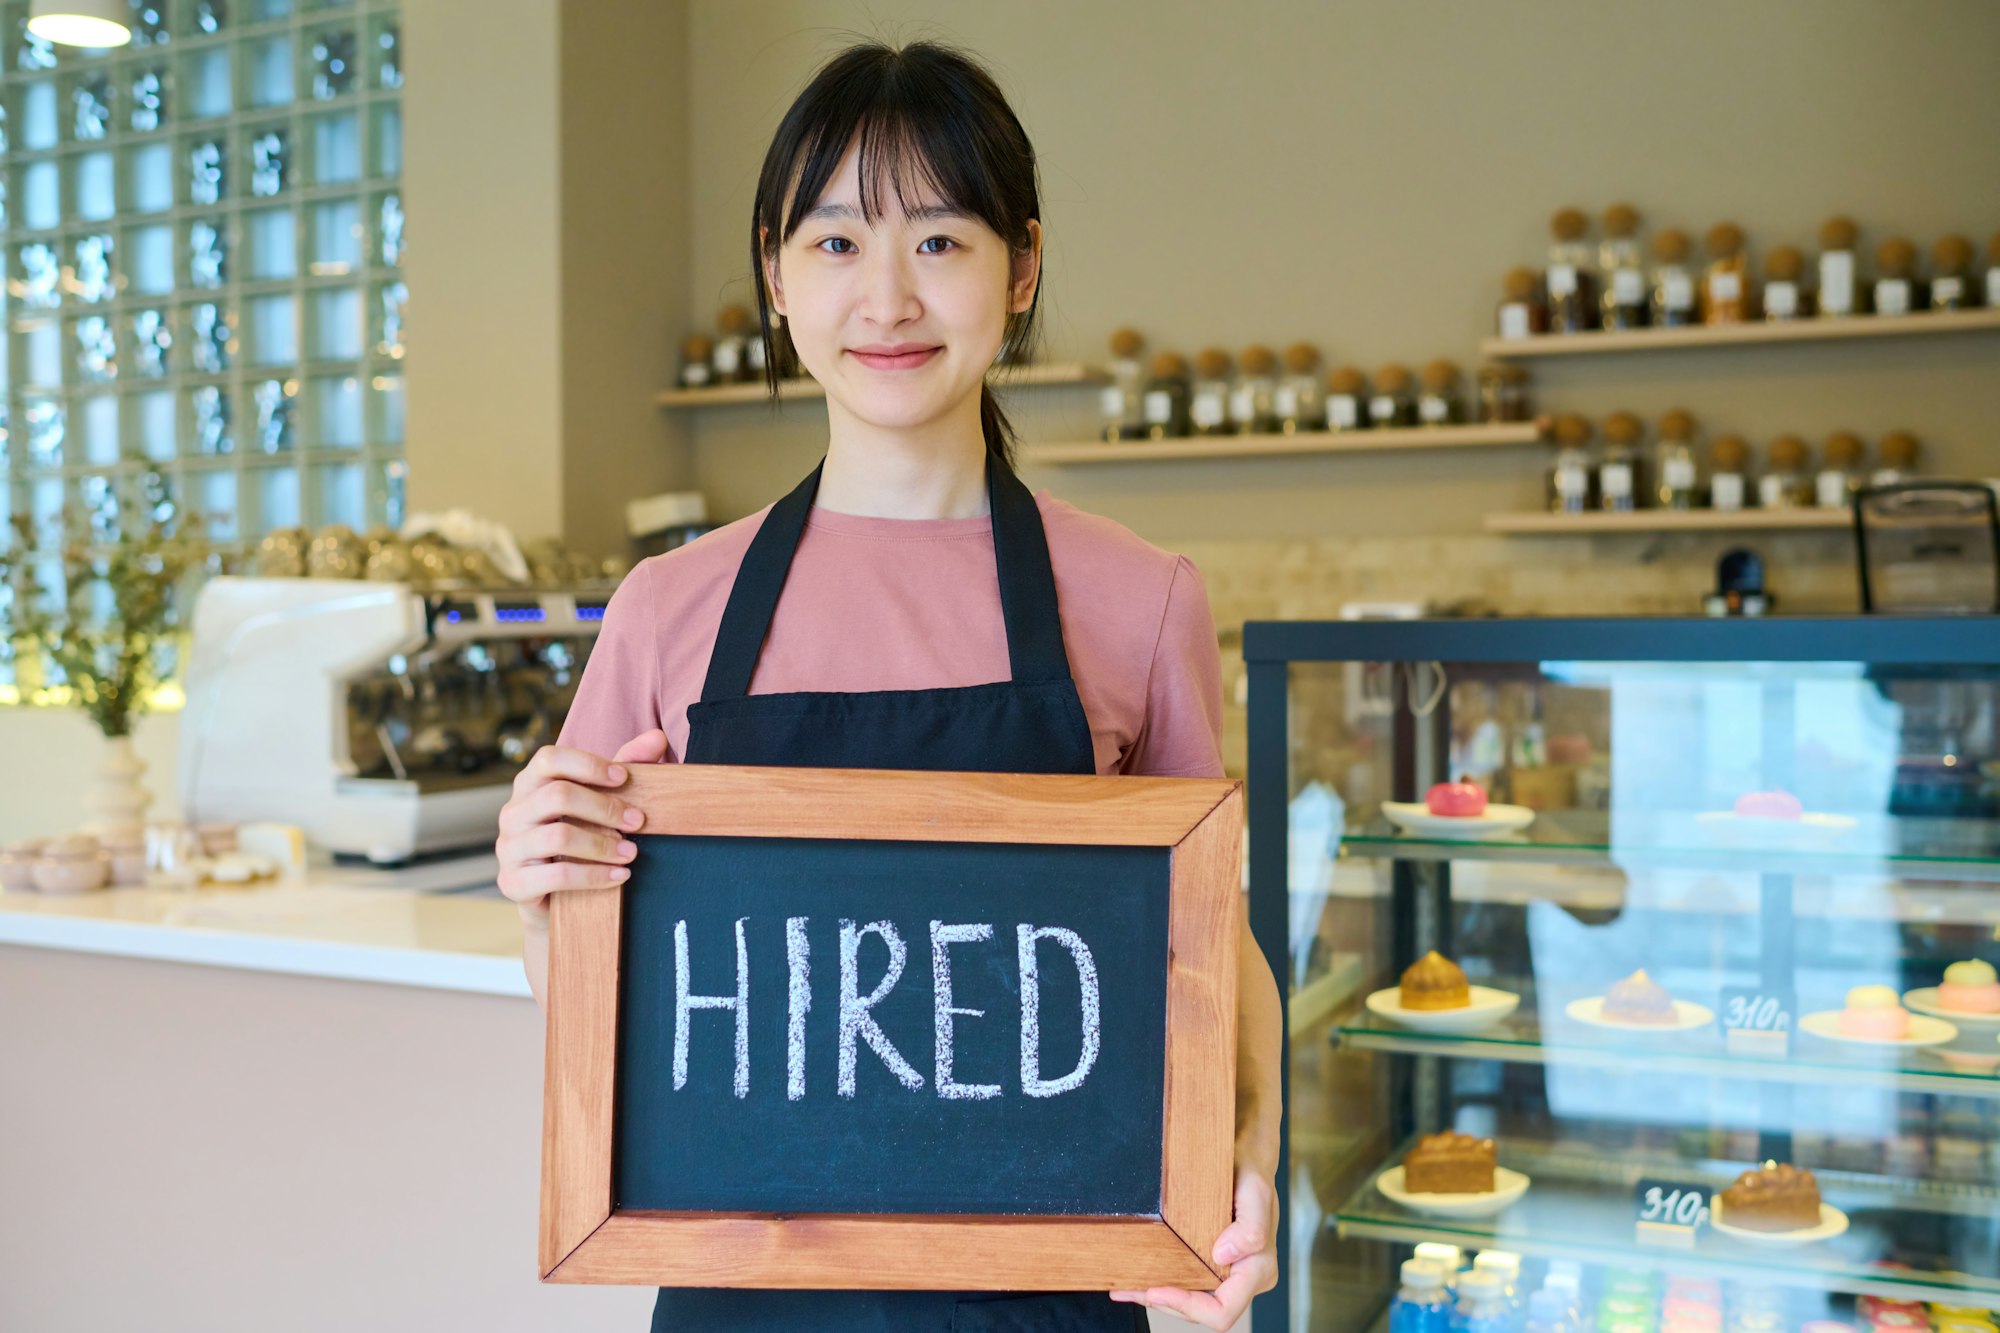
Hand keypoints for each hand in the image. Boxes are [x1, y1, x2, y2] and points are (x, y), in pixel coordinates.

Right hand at [495, 729, 667, 928]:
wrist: (554, 897)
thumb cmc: (579, 837)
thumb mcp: (600, 799)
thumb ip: (626, 766)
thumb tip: (658, 738)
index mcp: (529, 784)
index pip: (550, 758)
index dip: (588, 765)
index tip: (624, 778)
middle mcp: (513, 812)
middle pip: (557, 796)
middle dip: (605, 808)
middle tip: (638, 822)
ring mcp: (509, 848)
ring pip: (558, 837)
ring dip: (602, 845)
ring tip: (631, 853)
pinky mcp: (513, 883)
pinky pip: (557, 876)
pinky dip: (594, 876)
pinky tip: (619, 876)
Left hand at [1109, 1164, 1275, 1329]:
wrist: (1245, 1159)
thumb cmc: (1249, 1173)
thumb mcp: (1255, 1192)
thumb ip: (1250, 1228)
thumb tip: (1223, 1255)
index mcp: (1259, 1270)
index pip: (1223, 1311)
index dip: (1188, 1307)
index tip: (1155, 1291)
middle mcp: (1246, 1279)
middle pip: (1201, 1312)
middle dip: (1165, 1304)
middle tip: (1127, 1288)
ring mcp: (1230, 1276)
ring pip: (1191, 1304)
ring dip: (1157, 1297)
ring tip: (1124, 1286)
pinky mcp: (1215, 1267)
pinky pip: (1189, 1285)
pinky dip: (1162, 1285)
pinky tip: (1136, 1280)